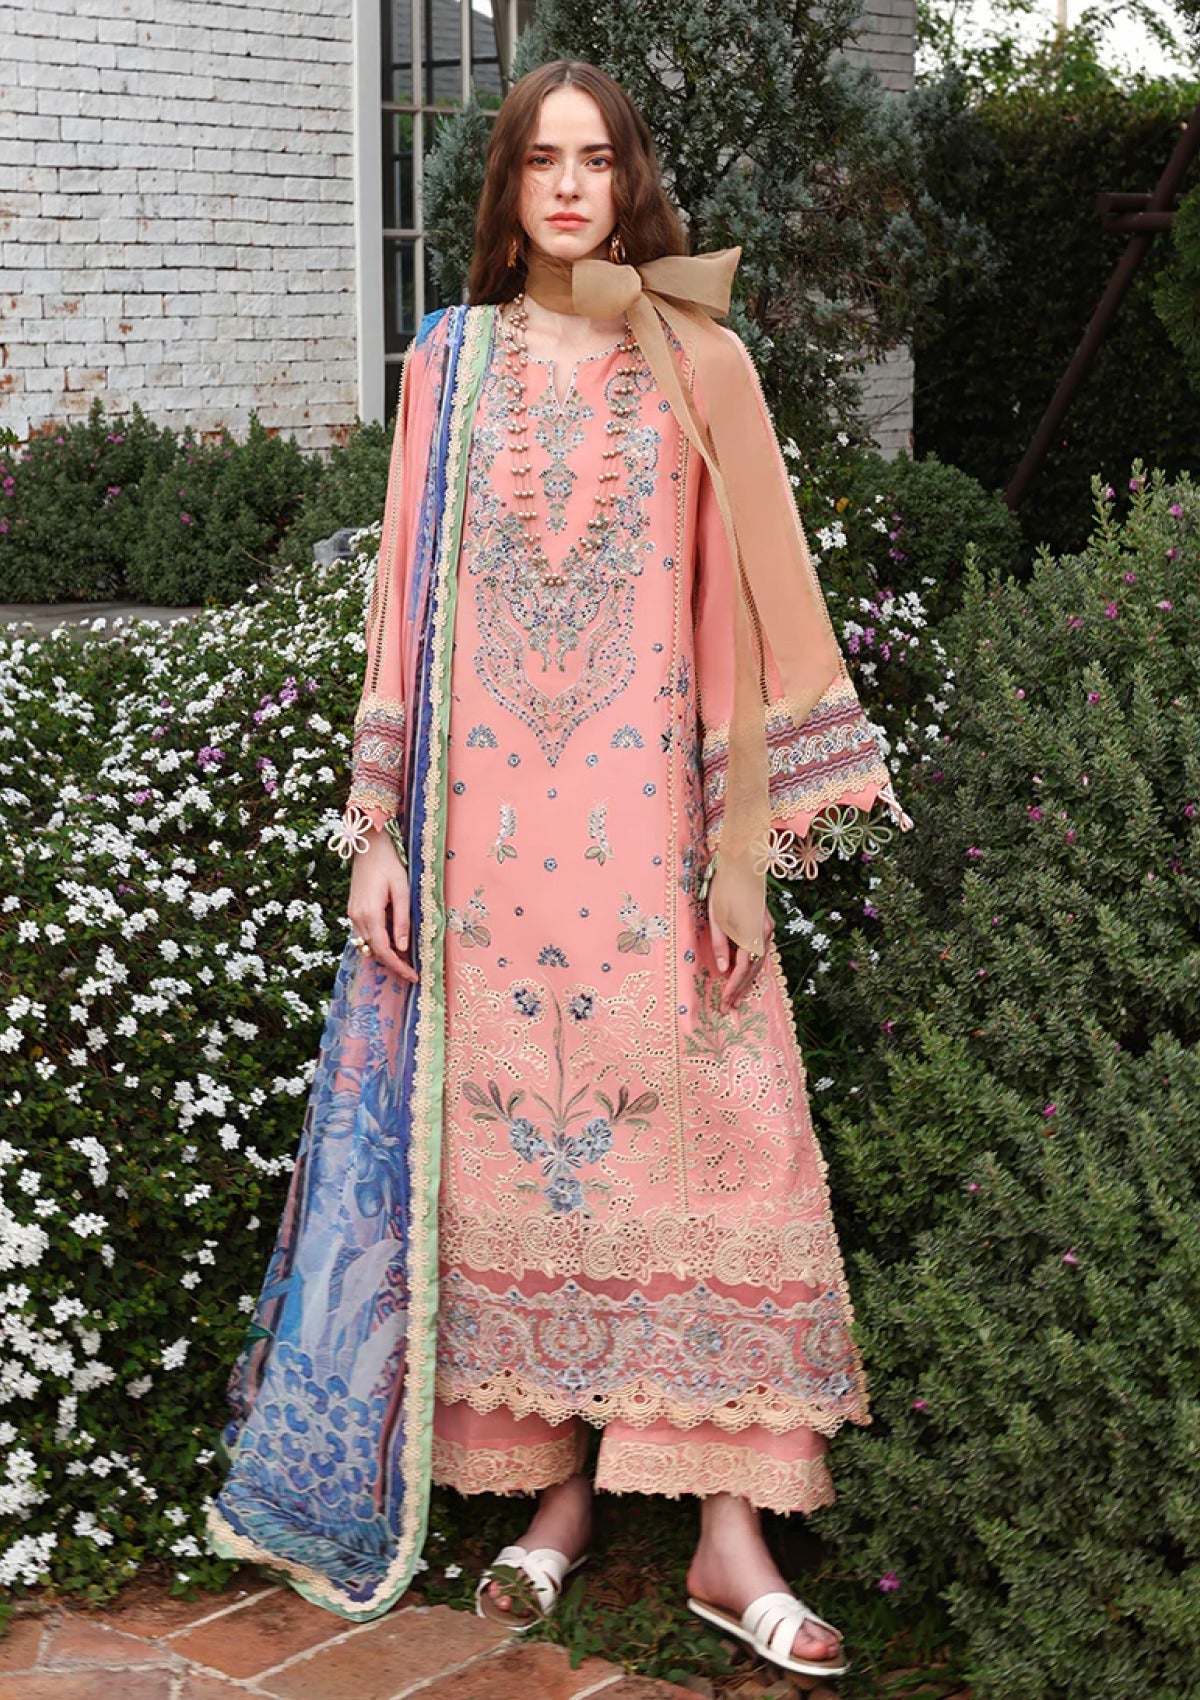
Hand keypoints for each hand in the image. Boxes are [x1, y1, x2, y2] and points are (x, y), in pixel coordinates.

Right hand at [347, 827, 417, 983]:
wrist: (368, 846)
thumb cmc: (389, 864)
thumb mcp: (402, 890)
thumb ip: (402, 920)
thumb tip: (403, 947)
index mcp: (370, 913)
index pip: (383, 950)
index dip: (398, 966)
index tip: (413, 976)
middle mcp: (357, 917)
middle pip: (374, 951)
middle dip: (393, 964)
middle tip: (412, 971)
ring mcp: (352, 914)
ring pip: (368, 944)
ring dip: (384, 954)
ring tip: (405, 959)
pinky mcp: (353, 910)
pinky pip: (364, 934)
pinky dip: (377, 942)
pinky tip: (392, 941)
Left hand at [708, 896, 773, 1012]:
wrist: (741, 866)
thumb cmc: (724, 889)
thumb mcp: (716, 917)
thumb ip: (721, 944)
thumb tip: (724, 970)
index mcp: (752, 933)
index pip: (743, 968)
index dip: (733, 987)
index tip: (725, 1003)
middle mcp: (765, 934)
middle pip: (753, 969)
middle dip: (740, 990)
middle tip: (729, 1008)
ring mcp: (767, 930)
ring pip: (759, 963)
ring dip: (747, 982)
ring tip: (736, 1000)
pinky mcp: (765, 927)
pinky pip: (760, 953)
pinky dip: (751, 968)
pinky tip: (744, 978)